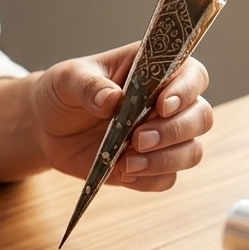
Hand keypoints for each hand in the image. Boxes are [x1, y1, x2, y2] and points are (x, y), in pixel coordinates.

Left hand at [30, 42, 212, 191]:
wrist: (47, 128)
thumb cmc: (63, 93)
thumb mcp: (67, 80)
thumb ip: (88, 86)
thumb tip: (112, 99)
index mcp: (154, 70)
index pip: (192, 75)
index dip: (186, 91)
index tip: (162, 106)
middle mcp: (167, 103)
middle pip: (201, 117)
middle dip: (174, 131)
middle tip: (137, 139)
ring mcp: (162, 137)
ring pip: (192, 151)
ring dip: (164, 160)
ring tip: (126, 163)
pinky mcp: (150, 166)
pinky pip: (168, 179)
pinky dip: (149, 179)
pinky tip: (123, 173)